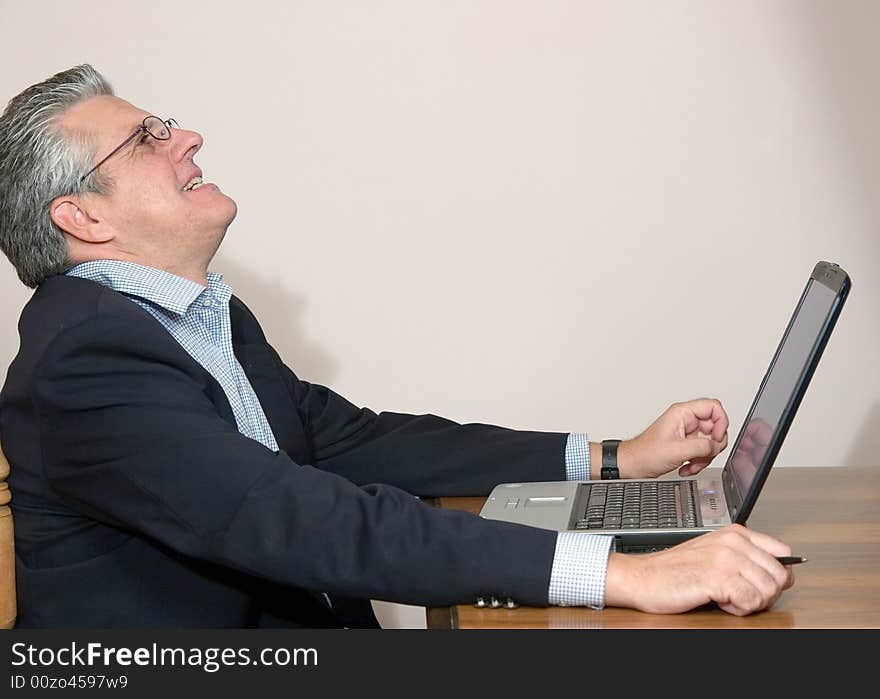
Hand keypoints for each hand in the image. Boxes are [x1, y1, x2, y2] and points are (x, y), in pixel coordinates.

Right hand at [604, 524, 795, 615]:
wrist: (643, 577)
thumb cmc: (676, 569)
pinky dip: (738, 609)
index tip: (758, 584)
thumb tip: (780, 571)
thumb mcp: (714, 553)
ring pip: (768, 590)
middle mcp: (734, 542)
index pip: (783, 553)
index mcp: (735, 533)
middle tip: (739, 595)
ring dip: (749, 602)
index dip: (776, 575)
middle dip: (764, 593)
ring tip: (725, 596)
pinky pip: (750, 601)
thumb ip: (745, 555)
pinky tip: (719, 600)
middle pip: (780, 576)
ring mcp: (726, 558)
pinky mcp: (717, 577)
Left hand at [618, 398, 728, 478]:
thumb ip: (702, 446)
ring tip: (691, 464)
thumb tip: (717, 445)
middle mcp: (686, 420)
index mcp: (682, 413)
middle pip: (715, 427)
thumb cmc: (645, 454)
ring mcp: (686, 433)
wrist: (633, 465)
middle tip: (703, 455)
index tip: (716, 438)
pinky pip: (702, 452)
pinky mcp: (686, 445)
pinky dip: (698, 462)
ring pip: (710, 442)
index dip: (721, 422)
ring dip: (704, 457)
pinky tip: (687, 467)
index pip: (713, 407)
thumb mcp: (677, 450)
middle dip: (712, 446)